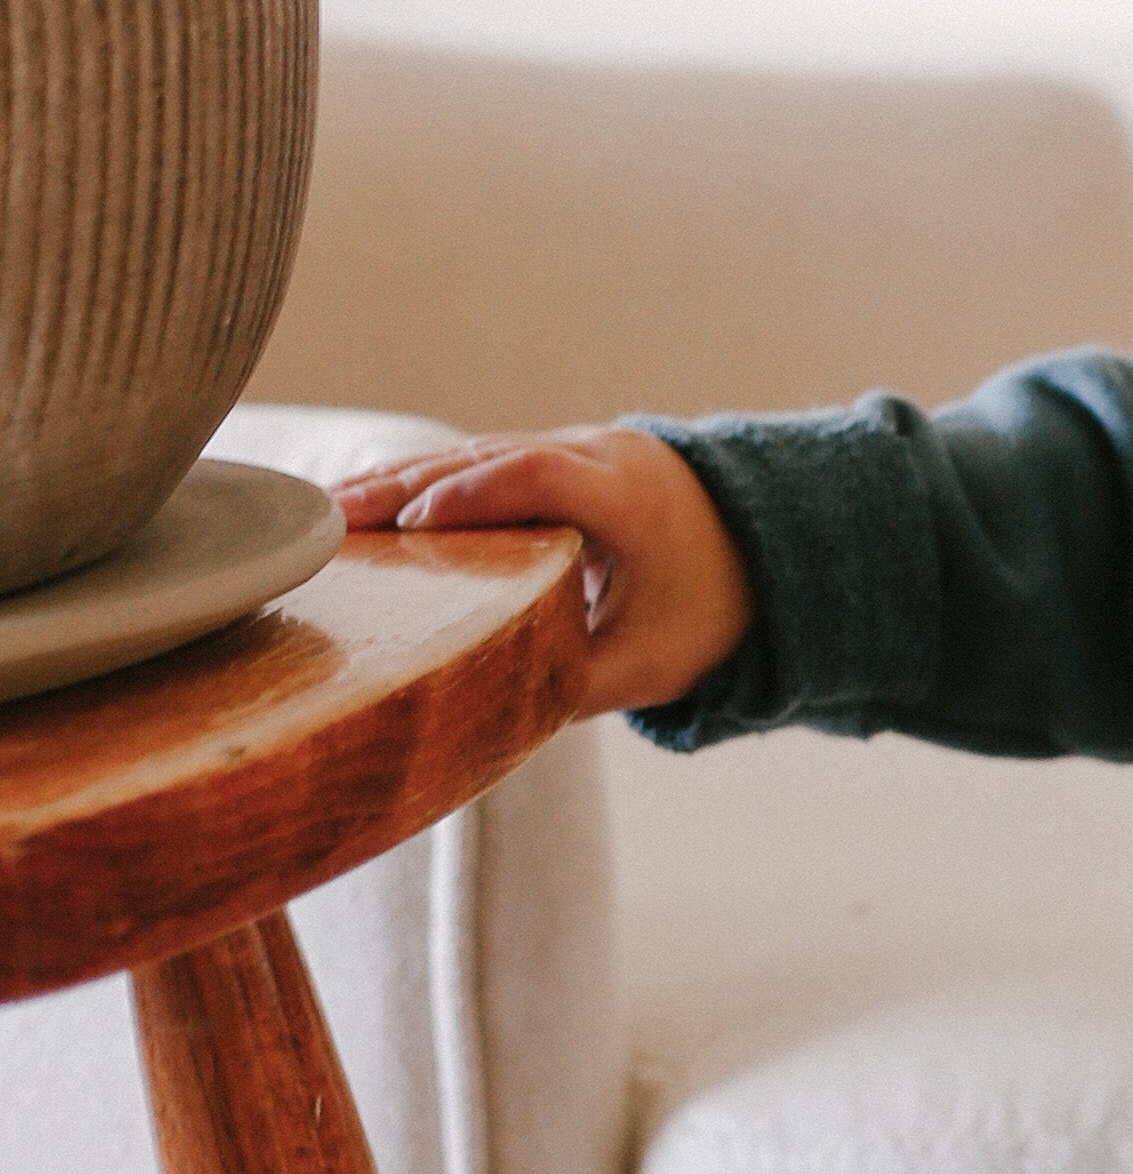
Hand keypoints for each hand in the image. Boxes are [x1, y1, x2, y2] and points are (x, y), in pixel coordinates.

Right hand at [333, 426, 755, 721]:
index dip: (475, 497)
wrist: (768, 545)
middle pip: (490, 459)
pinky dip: (424, 487)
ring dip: (400, 485)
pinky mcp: (555, 460)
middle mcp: (599, 457)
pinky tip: (364, 513)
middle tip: (330, 521)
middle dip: (407, 490)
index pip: (542, 477)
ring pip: (474, 456)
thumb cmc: (712, 608)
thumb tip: (486, 723)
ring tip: (323, 519)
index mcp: (630, 498)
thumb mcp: (655, 664)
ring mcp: (575, 449)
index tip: (414, 526)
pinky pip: (481, 465)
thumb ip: (576, 686)